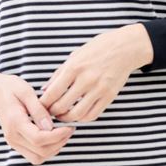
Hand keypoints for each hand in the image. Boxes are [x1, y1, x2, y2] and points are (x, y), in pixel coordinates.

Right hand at [0, 71, 75, 164]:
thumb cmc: (11, 88)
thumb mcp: (26, 92)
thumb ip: (38, 110)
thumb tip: (51, 127)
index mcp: (14, 123)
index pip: (39, 139)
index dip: (58, 136)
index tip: (70, 127)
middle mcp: (12, 137)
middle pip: (40, 152)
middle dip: (59, 142)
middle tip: (69, 128)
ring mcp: (13, 142)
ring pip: (38, 158)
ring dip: (54, 149)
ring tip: (63, 132)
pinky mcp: (17, 144)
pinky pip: (34, 155)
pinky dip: (47, 149)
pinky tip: (53, 135)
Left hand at [38, 23, 153, 122]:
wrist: (124, 47)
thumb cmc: (97, 49)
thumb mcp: (75, 55)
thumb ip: (59, 73)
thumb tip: (45, 89)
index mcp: (74, 67)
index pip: (52, 93)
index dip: (43, 103)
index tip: (40, 105)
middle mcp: (86, 79)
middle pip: (62, 106)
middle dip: (52, 113)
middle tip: (49, 112)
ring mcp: (99, 89)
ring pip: (77, 114)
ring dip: (66, 118)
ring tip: (63, 114)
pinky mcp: (109, 96)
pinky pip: (92, 115)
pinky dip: (82, 118)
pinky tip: (78, 113)